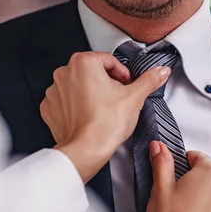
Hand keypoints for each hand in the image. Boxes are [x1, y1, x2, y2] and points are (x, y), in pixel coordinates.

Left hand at [40, 52, 170, 182]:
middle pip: (93, 71)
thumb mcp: (135, 98)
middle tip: (118, 99)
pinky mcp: (49, 108)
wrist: (86, 151)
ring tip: (104, 110)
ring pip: (79, 85)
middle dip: (107, 83)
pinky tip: (89, 116)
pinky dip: (77, 106)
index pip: (109, 60)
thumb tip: (161, 71)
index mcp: (83, 62)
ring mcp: (54, 91)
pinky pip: (66, 101)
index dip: (123, 74)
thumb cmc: (106, 124)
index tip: (127, 86)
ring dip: (91, 93)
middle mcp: (64, 72)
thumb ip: (149, 80)